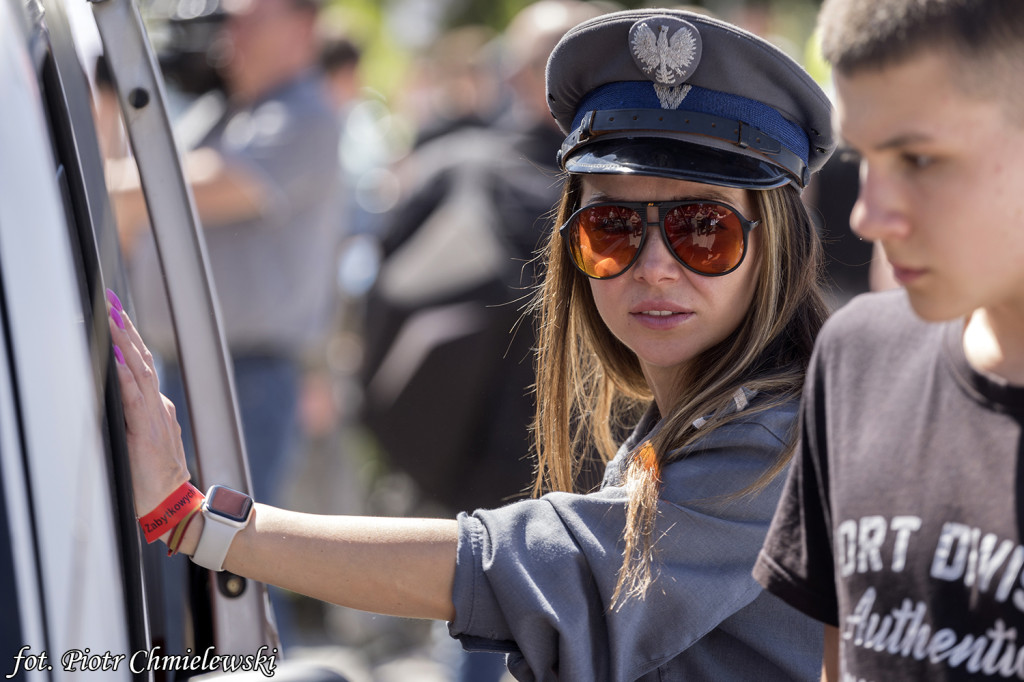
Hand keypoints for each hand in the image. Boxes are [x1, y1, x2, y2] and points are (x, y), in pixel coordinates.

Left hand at [106, 291, 190, 523]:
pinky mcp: (147, 430)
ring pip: (139, 371)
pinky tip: (116, 356)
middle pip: (142, 361)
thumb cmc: (153, 481)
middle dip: (126, 329)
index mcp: (156, 410)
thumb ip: (136, 420)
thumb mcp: (142, 443)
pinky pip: (134, 396)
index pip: (141, 367)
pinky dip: (125, 374)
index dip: (129, 340)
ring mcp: (154, 417)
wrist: (171, 506)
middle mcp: (158, 408)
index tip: (116, 315)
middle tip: (112, 302)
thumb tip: (119, 398)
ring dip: (124, 342)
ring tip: (112, 317)